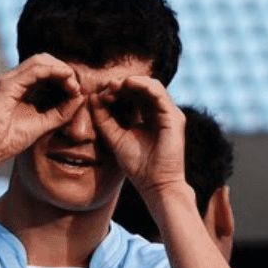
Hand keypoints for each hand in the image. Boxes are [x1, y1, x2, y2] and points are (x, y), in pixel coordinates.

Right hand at [0, 54, 84, 165]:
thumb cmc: (8, 141)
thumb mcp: (42, 125)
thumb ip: (60, 112)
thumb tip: (80, 98)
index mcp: (19, 87)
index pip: (45, 71)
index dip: (63, 76)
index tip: (77, 91)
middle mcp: (13, 79)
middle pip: (44, 61)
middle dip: (64, 70)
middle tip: (78, 86)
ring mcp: (8, 79)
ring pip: (41, 61)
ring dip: (61, 69)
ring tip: (74, 84)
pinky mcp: (7, 84)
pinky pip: (35, 69)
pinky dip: (54, 72)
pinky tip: (66, 81)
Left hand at [90, 75, 187, 202]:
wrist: (155, 185)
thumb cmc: (138, 166)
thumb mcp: (114, 138)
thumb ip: (104, 119)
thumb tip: (93, 98)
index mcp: (148, 116)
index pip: (133, 94)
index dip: (116, 91)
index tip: (100, 95)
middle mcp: (160, 112)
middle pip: (141, 87)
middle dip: (122, 84)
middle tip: (106, 86)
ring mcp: (169, 113)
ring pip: (151, 85)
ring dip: (131, 82)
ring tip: (114, 85)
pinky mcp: (174, 117)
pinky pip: (158, 93)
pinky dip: (143, 85)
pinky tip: (127, 85)